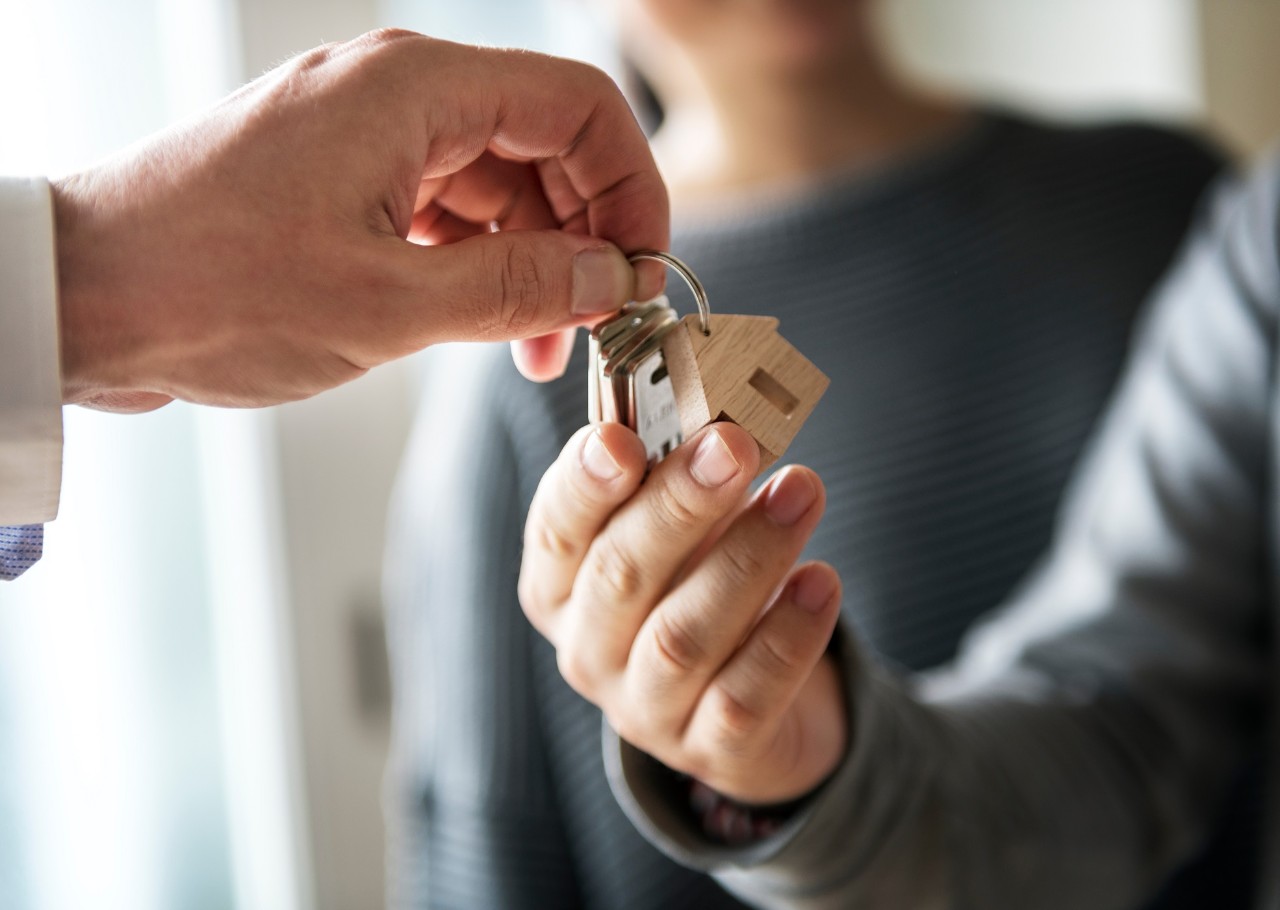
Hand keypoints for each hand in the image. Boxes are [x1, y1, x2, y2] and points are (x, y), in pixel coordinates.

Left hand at [52, 30, 668, 412]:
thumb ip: (516, 290)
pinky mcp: (344, 181)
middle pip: (543, 147)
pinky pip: (445, 213)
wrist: (84, 299)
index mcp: (415, 91)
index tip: (645, 272)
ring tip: (541, 349)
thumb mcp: (387, 305)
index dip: (631, 190)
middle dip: (583, 238)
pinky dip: (478, 267)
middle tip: (600, 325)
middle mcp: (398, 96)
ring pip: (496, 187)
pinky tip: (489, 329)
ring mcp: (368, 137)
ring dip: (533, 266)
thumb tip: (608, 281)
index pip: (578, 108)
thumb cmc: (210, 287)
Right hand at [519, 422, 846, 803]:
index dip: (583, 484)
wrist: (745, 707)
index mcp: (560, 585)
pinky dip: (786, 635)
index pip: (556, 530)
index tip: (621, 438)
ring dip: (747, 557)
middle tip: (733, 445)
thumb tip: (724, 417)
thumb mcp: (676, 533)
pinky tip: (821, 581)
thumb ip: (681, 478)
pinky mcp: (710, 750)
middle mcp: (588, 649)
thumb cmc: (697, 589)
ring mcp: (644, 708)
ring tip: (801, 490)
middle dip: (678, 505)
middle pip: (621, 576)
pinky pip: (745, 696)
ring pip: (685, 636)